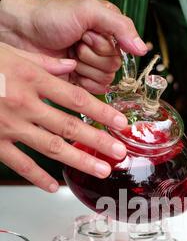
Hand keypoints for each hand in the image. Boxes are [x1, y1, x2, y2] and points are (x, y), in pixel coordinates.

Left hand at [0, 0, 147, 92]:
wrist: (25, 33)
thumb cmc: (53, 16)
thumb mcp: (89, 11)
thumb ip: (120, 27)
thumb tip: (142, 48)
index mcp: (109, 30)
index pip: (123, 49)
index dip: (104, 45)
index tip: (87, 34)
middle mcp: (103, 49)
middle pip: (114, 66)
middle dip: (92, 56)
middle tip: (76, 43)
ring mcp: (93, 66)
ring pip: (105, 79)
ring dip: (86, 67)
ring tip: (71, 54)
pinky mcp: (82, 82)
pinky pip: (95, 91)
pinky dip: (83, 82)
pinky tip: (72, 69)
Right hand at [0, 43, 128, 191]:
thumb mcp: (10, 53)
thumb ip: (42, 64)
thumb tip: (69, 68)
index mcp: (31, 80)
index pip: (75, 98)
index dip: (101, 112)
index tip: (121, 122)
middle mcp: (24, 104)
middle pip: (69, 126)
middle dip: (98, 141)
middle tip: (119, 152)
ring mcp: (10, 126)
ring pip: (51, 147)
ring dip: (79, 160)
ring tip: (101, 170)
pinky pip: (19, 163)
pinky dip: (37, 177)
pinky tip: (52, 187)